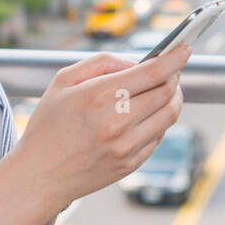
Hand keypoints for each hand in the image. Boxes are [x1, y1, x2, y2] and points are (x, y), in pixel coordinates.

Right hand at [15, 42, 191, 208]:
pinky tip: (148, 114)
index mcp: (100, 96)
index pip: (153, 72)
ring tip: (164, 90)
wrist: (39, 176)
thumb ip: (101, 62)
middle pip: (167, 92)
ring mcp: (127, 146)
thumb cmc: (48, 126)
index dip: (175, 57)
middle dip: (175, 75)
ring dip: (173, 97)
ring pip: (170, 115)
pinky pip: (159, 136)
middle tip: (171, 69)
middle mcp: (117, 122)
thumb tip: (134, 63)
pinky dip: (160, 120)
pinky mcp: (131, 164)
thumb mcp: (63, 81)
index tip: (185, 48)